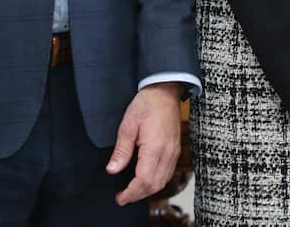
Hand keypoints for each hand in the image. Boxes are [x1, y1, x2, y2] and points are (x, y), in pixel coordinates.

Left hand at [106, 82, 184, 205]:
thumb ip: (122, 150)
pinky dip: (156, 181)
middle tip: (122, 197)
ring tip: (132, 191)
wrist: (165, 91)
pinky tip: (145, 180)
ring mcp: (174, 151)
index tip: (120, 197)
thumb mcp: (128, 125)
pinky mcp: (176, 149)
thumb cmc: (147, 104)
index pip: (144, 180)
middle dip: (138, 195)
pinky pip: (168, 172)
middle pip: (155, 185)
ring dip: (147, 190)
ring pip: (163, 181)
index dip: (131, 193)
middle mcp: (168, 152)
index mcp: (155, 147)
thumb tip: (113, 169)